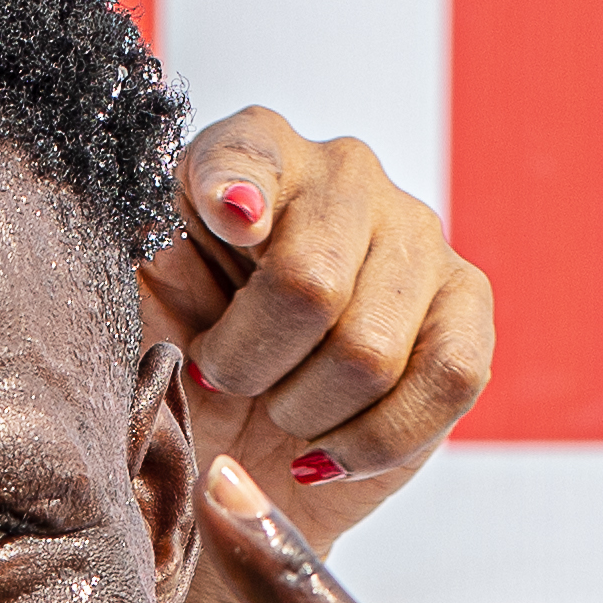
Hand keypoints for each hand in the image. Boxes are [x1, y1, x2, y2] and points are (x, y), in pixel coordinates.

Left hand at [141, 110, 491, 539]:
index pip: (247, 152)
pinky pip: (448, 381)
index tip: (230, 220)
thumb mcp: (135, 309)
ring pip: (369, 350)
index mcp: (252, 155)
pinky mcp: (467, 312)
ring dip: (305, 412)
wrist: (235, 449)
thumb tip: (207, 227)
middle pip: (310, 281)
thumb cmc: (180, 366)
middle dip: (249, 365)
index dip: (236, 186)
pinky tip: (327, 450)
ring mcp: (417, 238)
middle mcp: (345, 176)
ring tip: (278, 410)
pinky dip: (373, 440)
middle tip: (222, 383)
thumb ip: (146, 260)